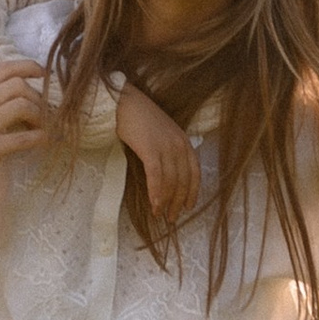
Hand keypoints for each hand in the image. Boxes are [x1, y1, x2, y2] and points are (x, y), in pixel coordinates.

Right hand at [0, 59, 51, 209]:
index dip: (29, 66)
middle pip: (17, 85)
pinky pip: (22, 138)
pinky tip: (42, 141)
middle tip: (42, 115)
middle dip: (37, 98)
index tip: (45, 75)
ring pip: (21, 106)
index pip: (4, 68)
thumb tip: (35, 90)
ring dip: (39, 117)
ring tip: (40, 129)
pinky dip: (38, 138)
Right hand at [113, 81, 201, 227]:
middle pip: (183, 180)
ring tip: (159, 213)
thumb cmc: (140, 118)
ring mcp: (165, 146)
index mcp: (184, 141)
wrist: (123, 102)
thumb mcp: (162, 133)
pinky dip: (156, 192)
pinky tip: (154, 204)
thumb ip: (169, 150)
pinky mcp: (150, 149)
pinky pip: (156, 176)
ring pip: (170, 181)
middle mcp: (178, 144)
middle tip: (171, 217)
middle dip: (178, 202)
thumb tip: (169, 176)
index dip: (192, 192)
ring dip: (166, 201)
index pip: (194, 172)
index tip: (187, 207)